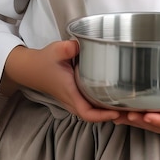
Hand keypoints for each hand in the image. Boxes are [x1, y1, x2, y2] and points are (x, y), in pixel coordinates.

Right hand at [3, 41, 118, 123]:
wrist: (30, 68)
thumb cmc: (44, 60)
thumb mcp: (56, 50)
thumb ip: (68, 47)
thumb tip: (80, 44)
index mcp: (69, 92)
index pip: (87, 112)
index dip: (102, 115)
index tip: (117, 111)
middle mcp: (72, 99)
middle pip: (93, 115)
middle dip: (111, 114)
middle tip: (129, 108)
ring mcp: (72, 99)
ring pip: (92, 111)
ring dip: (106, 110)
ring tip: (125, 104)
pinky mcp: (73, 95)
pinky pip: (89, 105)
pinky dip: (100, 104)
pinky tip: (112, 96)